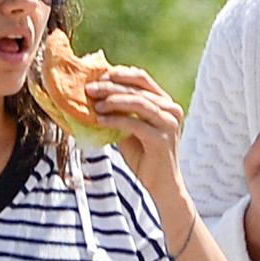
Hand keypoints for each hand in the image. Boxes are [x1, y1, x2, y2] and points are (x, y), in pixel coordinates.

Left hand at [88, 65, 184, 204]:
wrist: (161, 186)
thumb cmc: (143, 156)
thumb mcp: (129, 128)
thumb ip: (119, 111)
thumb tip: (94, 95)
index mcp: (165, 102)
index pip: (142, 79)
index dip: (119, 74)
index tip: (97, 77)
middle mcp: (171, 109)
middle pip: (137, 89)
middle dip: (110, 87)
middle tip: (89, 88)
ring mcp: (168, 124)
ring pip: (138, 103)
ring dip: (112, 101)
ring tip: (94, 104)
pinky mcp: (162, 140)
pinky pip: (135, 124)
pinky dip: (115, 120)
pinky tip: (99, 121)